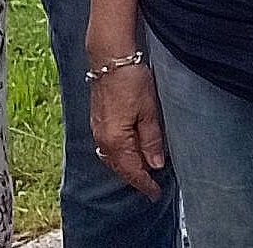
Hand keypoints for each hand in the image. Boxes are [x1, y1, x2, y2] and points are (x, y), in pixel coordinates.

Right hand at [88, 63, 167, 198]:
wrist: (109, 58)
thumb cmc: (130, 81)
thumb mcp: (148, 111)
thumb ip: (151, 140)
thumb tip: (156, 164)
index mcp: (116, 140)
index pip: (132, 171)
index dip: (145, 184)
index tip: (155, 194)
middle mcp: (102, 139)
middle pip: (120, 167)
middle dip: (135, 177)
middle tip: (151, 185)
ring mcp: (97, 129)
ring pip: (112, 158)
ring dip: (127, 166)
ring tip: (143, 170)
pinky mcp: (97, 120)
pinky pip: (107, 147)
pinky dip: (119, 154)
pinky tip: (129, 150)